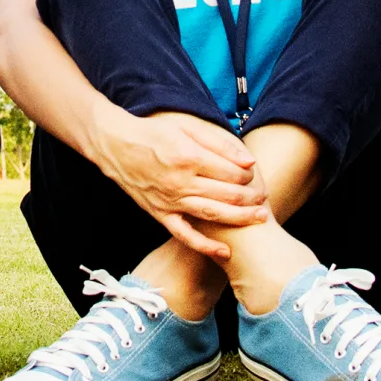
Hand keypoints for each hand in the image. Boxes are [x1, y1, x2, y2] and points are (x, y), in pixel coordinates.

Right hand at [84, 107, 268, 260]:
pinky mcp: (160, 214)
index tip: (254, 174)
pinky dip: (205, 246)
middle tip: (265, 197)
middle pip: (227, 194)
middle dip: (251, 197)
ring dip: (240, 218)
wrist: (116, 146)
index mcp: (188, 157)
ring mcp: (170, 201)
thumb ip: (219, 143)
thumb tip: (249, 160)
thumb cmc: (153, 133)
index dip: (248, 175)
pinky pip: (185, 235)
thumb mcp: (186, 127)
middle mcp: (180, 182)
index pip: (230, 172)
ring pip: (213, 214)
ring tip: (260, 218)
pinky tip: (225, 252)